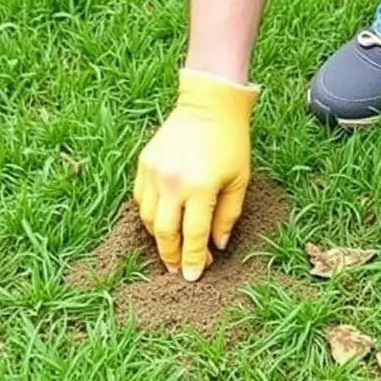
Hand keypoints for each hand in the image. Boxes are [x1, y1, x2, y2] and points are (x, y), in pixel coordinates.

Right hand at [134, 69, 258, 281]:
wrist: (210, 104)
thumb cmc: (231, 143)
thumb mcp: (239, 181)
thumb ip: (228, 216)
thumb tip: (216, 246)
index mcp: (201, 187)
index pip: (194, 235)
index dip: (194, 259)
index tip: (193, 276)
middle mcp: (173, 182)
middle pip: (165, 233)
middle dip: (172, 256)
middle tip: (179, 270)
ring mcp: (154, 172)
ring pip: (148, 218)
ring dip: (159, 238)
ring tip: (172, 247)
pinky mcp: (144, 163)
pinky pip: (140, 199)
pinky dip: (150, 215)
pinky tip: (162, 221)